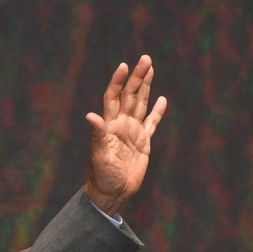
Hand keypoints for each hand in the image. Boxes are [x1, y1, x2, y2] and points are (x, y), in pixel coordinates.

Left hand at [83, 55, 166, 216]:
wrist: (111, 193)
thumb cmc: (102, 176)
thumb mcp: (99, 156)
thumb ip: (97, 135)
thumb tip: (91, 115)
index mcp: (109, 126)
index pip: (114, 97)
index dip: (118, 82)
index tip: (124, 65)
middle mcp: (121, 125)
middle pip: (130, 96)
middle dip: (137, 77)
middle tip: (145, 59)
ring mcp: (132, 132)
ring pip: (141, 104)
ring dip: (145, 87)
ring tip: (150, 69)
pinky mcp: (143, 143)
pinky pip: (152, 123)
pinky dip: (157, 112)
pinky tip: (161, 99)